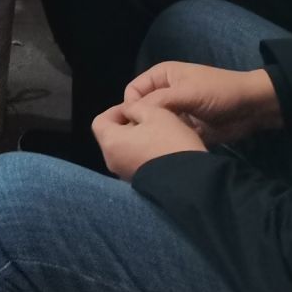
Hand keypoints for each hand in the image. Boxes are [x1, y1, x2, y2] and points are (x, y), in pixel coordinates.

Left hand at [91, 101, 207, 180]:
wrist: (191, 182)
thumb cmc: (170, 142)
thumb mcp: (155, 113)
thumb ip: (135, 107)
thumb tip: (128, 112)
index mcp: (110, 143)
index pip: (100, 121)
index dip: (115, 110)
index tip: (135, 107)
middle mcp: (112, 161)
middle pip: (112, 136)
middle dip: (128, 124)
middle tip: (149, 118)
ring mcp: (125, 175)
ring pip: (126, 150)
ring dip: (139, 139)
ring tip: (160, 132)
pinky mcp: (141, 184)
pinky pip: (137, 163)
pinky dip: (145, 153)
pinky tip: (164, 149)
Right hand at [124, 61, 282, 145]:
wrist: (253, 107)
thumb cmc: (219, 92)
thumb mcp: (187, 92)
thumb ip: (159, 101)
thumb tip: (131, 113)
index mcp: (161, 76)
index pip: (133, 92)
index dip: (130, 107)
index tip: (136, 126)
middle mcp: (164, 93)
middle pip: (142, 110)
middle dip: (142, 124)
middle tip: (144, 141)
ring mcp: (176, 112)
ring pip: (155, 125)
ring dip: (156, 135)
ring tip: (157, 148)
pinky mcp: (186, 128)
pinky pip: (170, 136)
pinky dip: (169, 143)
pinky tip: (170, 151)